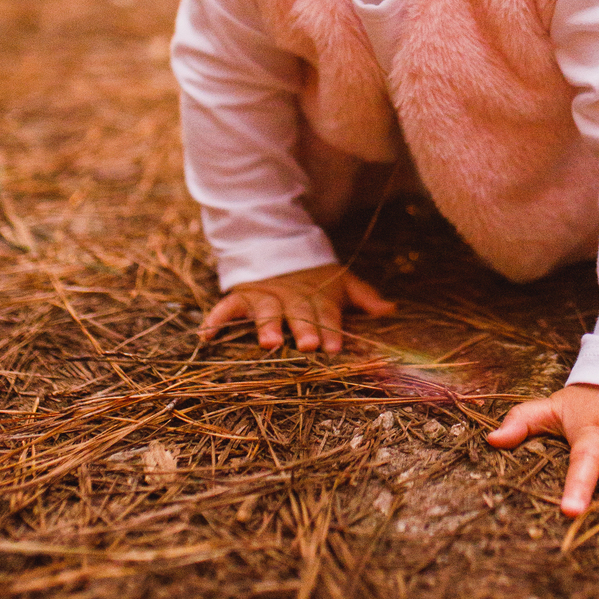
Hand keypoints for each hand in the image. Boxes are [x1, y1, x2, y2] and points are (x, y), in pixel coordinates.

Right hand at [198, 265, 394, 352]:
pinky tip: (207, 336)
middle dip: (304, 328)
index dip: (331, 330)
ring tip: (270, 343)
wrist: (279, 249)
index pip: (327, 314)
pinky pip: (227, 307)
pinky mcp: (242, 295)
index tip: (335, 348)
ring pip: (266, 311)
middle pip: (299, 313)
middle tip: (309, 346)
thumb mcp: (342, 283)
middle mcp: (292, 296)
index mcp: (318, 296)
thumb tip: (392, 310)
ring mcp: (266, 296)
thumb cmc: (316, 280)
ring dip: (267, 326)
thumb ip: (365, 298)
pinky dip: (217, 319)